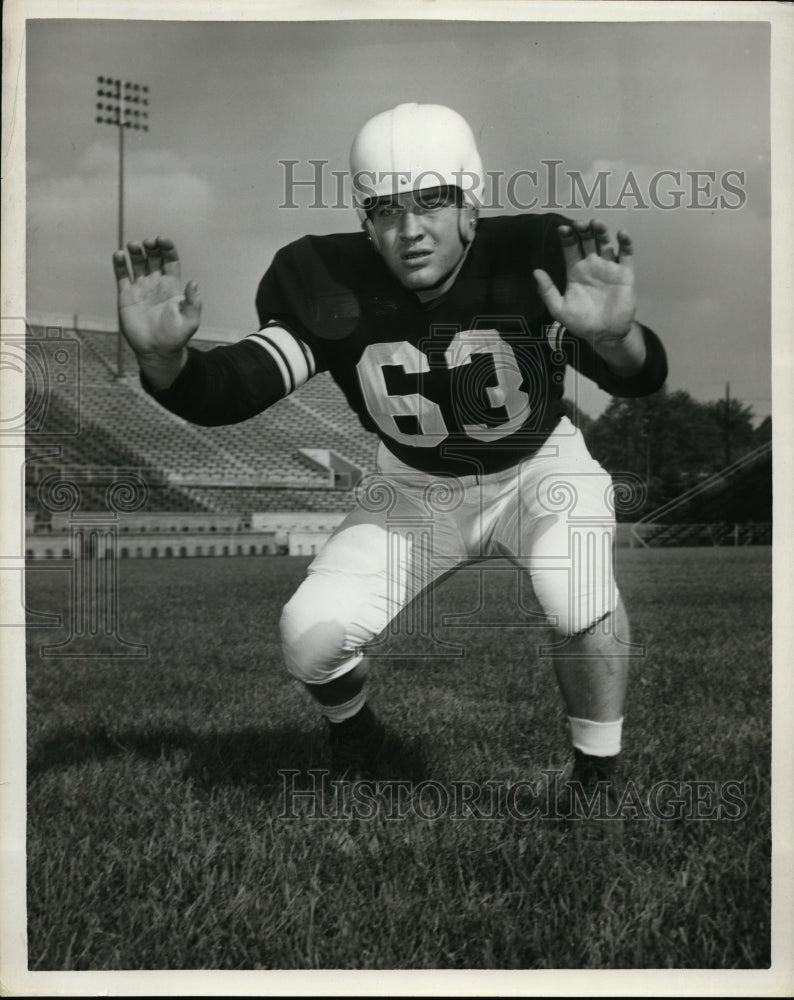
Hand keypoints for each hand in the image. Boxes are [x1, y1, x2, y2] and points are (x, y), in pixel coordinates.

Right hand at [112, 237, 201, 359]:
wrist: (156, 350)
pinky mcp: (126, 295)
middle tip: (147, 242)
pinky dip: (119, 264)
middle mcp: (155, 283)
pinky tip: (119, 255)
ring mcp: (140, 288)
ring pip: (136, 263)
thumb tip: (194, 283)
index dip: (167, 248)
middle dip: (150, 247)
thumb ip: (194, 302)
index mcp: (171, 286)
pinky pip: (122, 276)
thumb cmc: (175, 336)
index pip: (170, 260)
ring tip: (133, 246)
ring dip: (134, 251)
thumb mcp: (190, 321)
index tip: (162, 240)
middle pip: (153, 257)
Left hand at [533, 220, 636, 348]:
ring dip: (601, 232)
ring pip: (606, 243)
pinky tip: (621, 234)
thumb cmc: (580, 322)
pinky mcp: (625, 273)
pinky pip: (626, 254)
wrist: (605, 335)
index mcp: (575, 271)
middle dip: (583, 230)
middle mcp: (592, 265)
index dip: (567, 237)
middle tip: (579, 223)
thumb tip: (536, 271)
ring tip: (596, 223)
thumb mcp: (559, 309)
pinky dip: (625, 243)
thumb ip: (547, 291)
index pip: (570, 248)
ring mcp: (609, 268)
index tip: (562, 229)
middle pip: (587, 241)